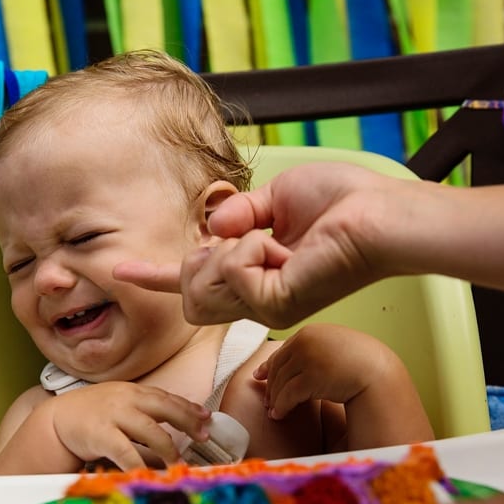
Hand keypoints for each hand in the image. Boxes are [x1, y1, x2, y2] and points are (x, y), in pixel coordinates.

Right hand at [47, 381, 210, 469]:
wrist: (55, 420)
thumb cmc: (91, 415)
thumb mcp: (119, 406)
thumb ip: (143, 414)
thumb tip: (174, 433)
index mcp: (132, 392)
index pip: (166, 397)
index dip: (188, 407)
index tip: (206, 418)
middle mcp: (125, 399)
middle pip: (165, 408)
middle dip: (187, 421)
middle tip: (204, 436)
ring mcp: (113, 415)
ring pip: (151, 431)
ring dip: (169, 449)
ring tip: (179, 464)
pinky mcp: (100, 434)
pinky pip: (125, 452)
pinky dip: (139, 464)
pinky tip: (149, 474)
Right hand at [115, 162, 403, 327]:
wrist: (380, 215)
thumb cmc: (344, 203)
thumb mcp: (277, 197)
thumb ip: (239, 212)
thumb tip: (213, 225)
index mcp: (256, 275)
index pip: (195, 283)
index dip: (156, 276)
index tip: (123, 270)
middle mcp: (257, 299)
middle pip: (188, 291)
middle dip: (202, 253)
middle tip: (249, 233)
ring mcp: (264, 306)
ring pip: (200, 286)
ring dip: (228, 247)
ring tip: (270, 238)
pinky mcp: (274, 304)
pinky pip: (229, 268)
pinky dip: (249, 244)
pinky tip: (281, 245)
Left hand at [255, 323, 388, 419]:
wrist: (377, 371)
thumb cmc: (360, 361)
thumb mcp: (333, 348)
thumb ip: (314, 349)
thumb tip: (295, 360)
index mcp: (310, 333)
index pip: (283, 351)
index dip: (269, 365)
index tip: (260, 375)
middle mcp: (305, 342)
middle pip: (278, 367)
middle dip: (270, 385)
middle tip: (267, 400)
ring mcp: (307, 358)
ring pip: (281, 382)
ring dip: (275, 399)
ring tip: (273, 411)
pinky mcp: (310, 377)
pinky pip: (288, 395)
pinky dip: (281, 406)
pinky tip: (279, 415)